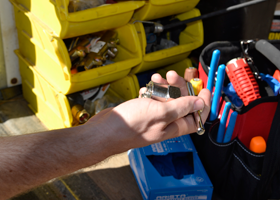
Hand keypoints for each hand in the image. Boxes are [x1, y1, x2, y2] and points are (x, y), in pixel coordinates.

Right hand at [86, 71, 210, 152]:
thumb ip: (181, 108)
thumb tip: (200, 103)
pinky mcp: (143, 111)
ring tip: (156, 78)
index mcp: (174, 127)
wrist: (105, 130)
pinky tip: (145, 88)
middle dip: (179, 88)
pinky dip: (151, 91)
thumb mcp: (160, 113)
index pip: (197, 116)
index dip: (203, 103)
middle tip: (173, 75)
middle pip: (181, 103)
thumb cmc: (131, 125)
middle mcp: (166, 122)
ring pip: (166, 98)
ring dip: (163, 86)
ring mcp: (153, 116)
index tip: (205, 88)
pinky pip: (153, 98)